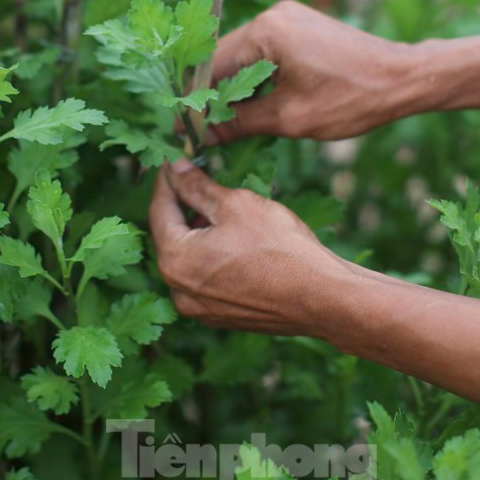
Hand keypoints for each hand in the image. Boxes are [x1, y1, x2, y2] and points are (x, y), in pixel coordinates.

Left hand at [148, 158, 353, 335]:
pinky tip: (234, 241)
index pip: (159, 210)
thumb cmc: (279, 248)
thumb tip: (177, 170)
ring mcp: (199, 308)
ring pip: (188, 260)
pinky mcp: (220, 316)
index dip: (167, 181)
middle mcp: (178, 290)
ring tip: (220, 209)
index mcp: (175, 260)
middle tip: (198, 180)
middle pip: (171, 237)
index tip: (174, 162)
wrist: (320, 297)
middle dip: (183, 207)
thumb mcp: (236, 204)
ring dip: (197, 233)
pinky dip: (211, 257)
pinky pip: (205, 279)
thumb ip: (198, 187)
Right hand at [209, 0, 416, 142]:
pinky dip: (256, 78)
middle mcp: (273, 15)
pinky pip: (265, 53)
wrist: (404, 79)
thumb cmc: (351, 99)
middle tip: (200, 132)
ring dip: (234, 88)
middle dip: (213, 95)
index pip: (212, 65)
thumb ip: (241, 123)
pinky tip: (253, 106)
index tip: (184, 130)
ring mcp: (288, 18)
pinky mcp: (300, 27)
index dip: (196, 101)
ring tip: (224, 124)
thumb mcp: (290, 118)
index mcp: (266, 31)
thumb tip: (204, 135)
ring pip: (244, 57)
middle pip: (225, 58)